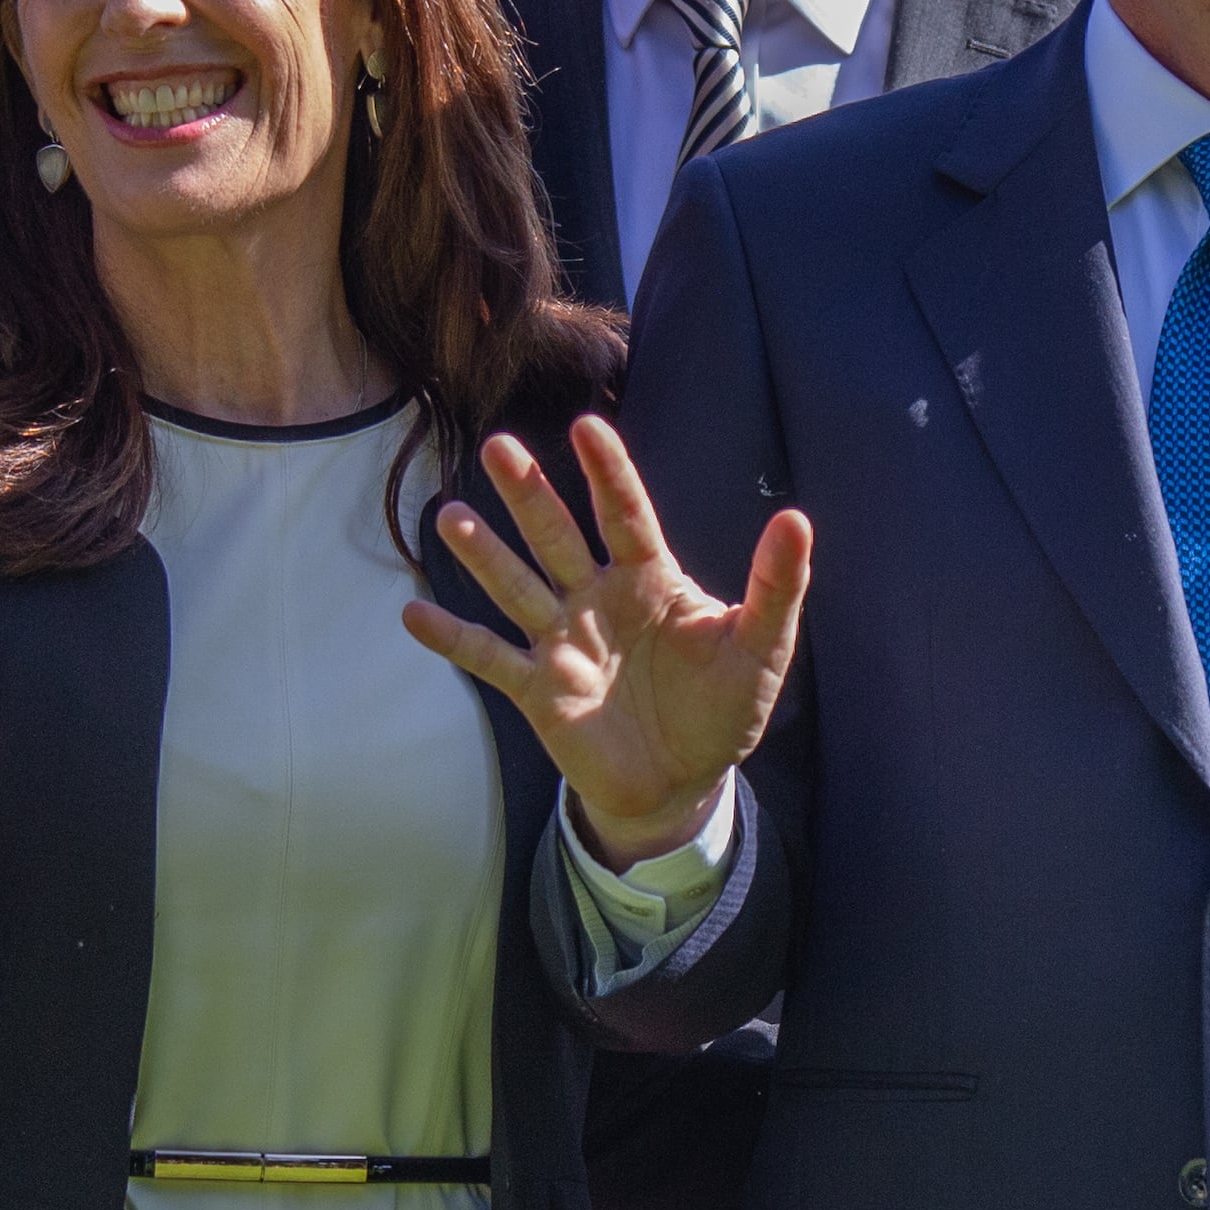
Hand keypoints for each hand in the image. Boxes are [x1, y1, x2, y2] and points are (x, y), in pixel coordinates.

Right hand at [406, 417, 807, 866]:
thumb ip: (777, 587)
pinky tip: (412, 614)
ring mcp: (562, 641)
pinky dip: (453, 638)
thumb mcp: (760, 649)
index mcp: (650, 580)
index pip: (625, 515)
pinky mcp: (537, 689)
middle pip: (557, 536)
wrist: (681, 783)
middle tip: (498, 446)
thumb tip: (796, 519)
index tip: (587, 426)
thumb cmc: (722, 709)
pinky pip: (489, 657)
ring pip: (516, 587)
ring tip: (450, 516)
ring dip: (483, 554)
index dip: (607, 472)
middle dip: (529, 494)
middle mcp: (597, 598)